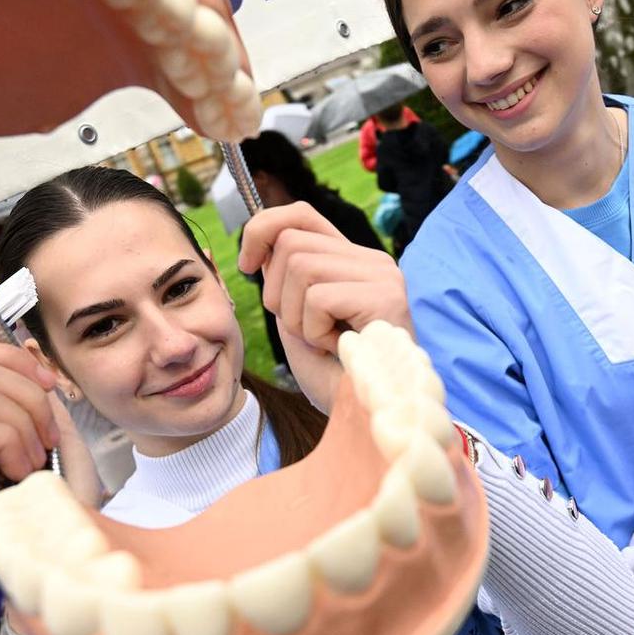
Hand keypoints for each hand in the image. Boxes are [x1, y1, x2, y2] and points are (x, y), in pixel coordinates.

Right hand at [0, 340, 74, 553]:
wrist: (38, 584)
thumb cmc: (44, 519)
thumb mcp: (40, 443)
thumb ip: (20, 396)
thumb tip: (1, 339)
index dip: (2, 357)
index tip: (46, 381)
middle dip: (20, 388)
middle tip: (48, 434)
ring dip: (16, 416)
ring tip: (34, 458)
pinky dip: (3, 439)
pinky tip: (20, 472)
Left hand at [237, 202, 410, 411]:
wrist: (366, 420)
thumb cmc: (335, 377)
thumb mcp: (298, 319)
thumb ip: (284, 282)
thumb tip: (260, 248)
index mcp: (352, 261)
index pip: (301, 214)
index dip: (263, 229)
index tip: (247, 266)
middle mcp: (373, 260)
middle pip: (291, 244)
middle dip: (278, 294)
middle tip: (305, 330)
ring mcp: (382, 276)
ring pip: (300, 266)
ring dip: (297, 317)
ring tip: (324, 341)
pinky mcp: (386, 298)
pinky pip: (318, 298)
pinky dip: (315, 332)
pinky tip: (338, 350)